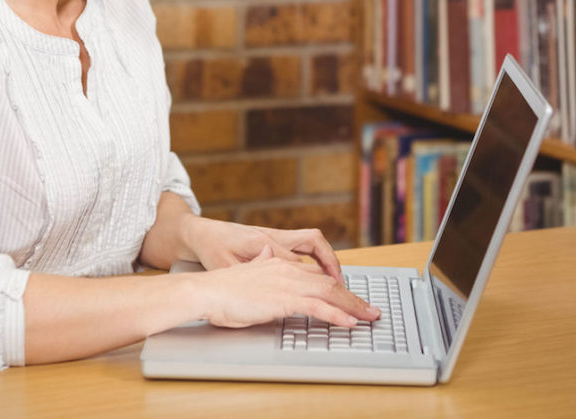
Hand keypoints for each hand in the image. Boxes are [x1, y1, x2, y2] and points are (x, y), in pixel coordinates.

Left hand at [181, 215, 345, 282]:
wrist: (201, 233)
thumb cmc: (211, 249)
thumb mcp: (225, 264)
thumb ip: (248, 271)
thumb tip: (273, 274)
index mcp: (262, 242)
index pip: (298, 261)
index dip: (314, 279)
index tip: (329, 296)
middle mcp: (274, 236)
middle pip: (314, 243)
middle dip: (333, 264)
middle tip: (344, 288)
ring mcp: (276, 236)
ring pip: (313, 241)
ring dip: (328, 260)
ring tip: (339, 282)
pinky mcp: (275, 239)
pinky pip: (305, 244)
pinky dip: (318, 258)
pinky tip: (322, 273)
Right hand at [196, 246, 380, 328]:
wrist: (206, 291)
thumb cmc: (221, 287)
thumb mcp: (245, 271)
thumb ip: (260, 262)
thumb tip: (265, 253)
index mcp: (279, 263)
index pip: (316, 274)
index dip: (337, 287)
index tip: (350, 298)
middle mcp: (287, 269)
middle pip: (329, 282)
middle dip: (353, 298)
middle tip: (370, 310)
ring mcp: (286, 284)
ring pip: (329, 293)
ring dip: (353, 306)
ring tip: (369, 317)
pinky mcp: (282, 300)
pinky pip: (317, 308)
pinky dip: (336, 315)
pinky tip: (349, 322)